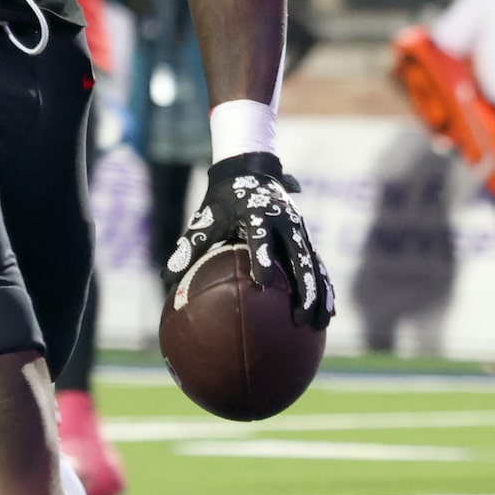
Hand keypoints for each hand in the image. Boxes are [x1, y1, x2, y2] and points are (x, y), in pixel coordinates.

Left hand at [168, 152, 333, 328]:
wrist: (253, 170)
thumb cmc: (225, 199)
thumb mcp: (207, 217)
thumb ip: (190, 245)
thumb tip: (167, 277)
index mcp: (258, 213)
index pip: (261, 237)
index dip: (263, 257)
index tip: (261, 282)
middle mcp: (285, 221)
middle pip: (299, 256)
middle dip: (303, 288)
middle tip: (298, 318)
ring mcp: (300, 230)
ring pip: (315, 264)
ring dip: (320, 294)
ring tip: (319, 325)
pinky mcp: (306, 237)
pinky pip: (319, 265)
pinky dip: (325, 288)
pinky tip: (327, 315)